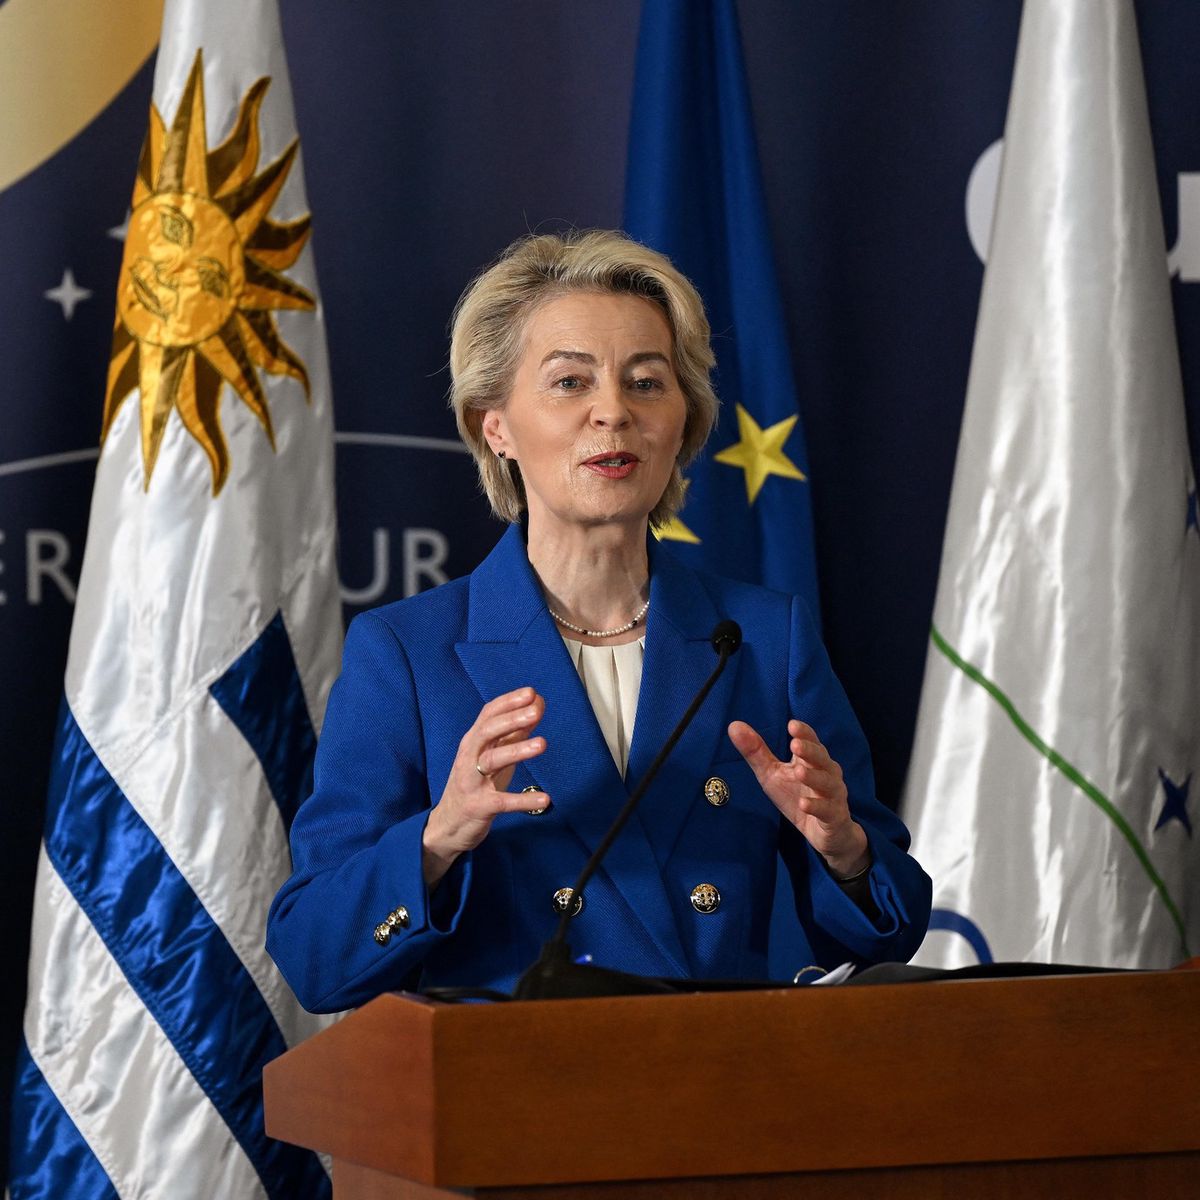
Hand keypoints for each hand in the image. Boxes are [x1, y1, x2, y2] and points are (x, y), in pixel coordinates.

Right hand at [422, 687, 548, 887]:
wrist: (448, 824)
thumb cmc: (474, 783)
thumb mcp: (493, 754)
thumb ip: (514, 732)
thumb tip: (537, 705)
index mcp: (473, 742)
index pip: (488, 715)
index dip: (508, 702)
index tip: (531, 692)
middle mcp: (469, 757)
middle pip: (487, 732)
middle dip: (511, 719)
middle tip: (536, 711)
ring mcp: (472, 781)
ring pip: (492, 761)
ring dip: (517, 750)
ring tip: (542, 744)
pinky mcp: (479, 806)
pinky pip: (502, 801)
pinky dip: (523, 801)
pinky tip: (545, 798)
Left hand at [727, 718, 868, 878]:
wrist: (825, 832)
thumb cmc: (797, 795)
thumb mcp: (772, 774)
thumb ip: (756, 752)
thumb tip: (733, 725)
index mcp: (812, 759)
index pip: (811, 741)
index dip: (804, 733)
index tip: (792, 724)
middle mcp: (827, 773)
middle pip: (821, 758)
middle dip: (810, 751)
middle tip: (795, 745)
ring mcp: (832, 795)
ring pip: (826, 783)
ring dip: (813, 777)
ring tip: (798, 772)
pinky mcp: (833, 817)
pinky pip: (826, 810)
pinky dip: (816, 806)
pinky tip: (803, 804)